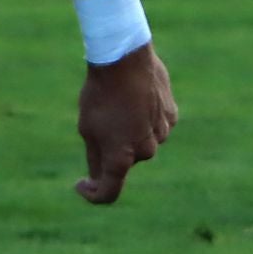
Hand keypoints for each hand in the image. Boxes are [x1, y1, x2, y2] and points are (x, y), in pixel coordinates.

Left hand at [75, 43, 176, 204]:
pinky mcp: (171, 116)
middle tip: (97, 119)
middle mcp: (146, 152)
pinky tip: (133, 96)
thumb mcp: (87, 127)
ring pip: (139, 140)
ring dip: (127, 129)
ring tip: (116, 102)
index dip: (93, 194)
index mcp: (121, 158)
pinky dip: (142, 116)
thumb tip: (97, 178)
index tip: (81, 184)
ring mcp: (162, 134)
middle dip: (110, 147)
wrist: (125, 59)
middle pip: (123, 159)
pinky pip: (153, 124)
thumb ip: (95, 156)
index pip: (109, 192)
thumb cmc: (100, 94)